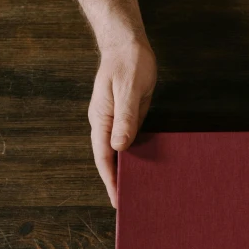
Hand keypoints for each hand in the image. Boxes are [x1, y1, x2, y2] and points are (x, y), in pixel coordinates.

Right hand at [88, 41, 156, 207]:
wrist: (128, 44)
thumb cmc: (128, 63)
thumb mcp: (129, 89)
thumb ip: (125, 118)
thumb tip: (119, 147)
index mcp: (101, 119)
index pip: (103, 157)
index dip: (110, 180)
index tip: (117, 199)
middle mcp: (106, 124)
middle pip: (109, 160)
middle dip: (117, 182)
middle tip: (130, 205)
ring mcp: (117, 122)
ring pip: (120, 153)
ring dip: (127, 171)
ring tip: (140, 192)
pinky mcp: (128, 118)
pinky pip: (130, 142)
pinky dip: (136, 156)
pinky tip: (147, 168)